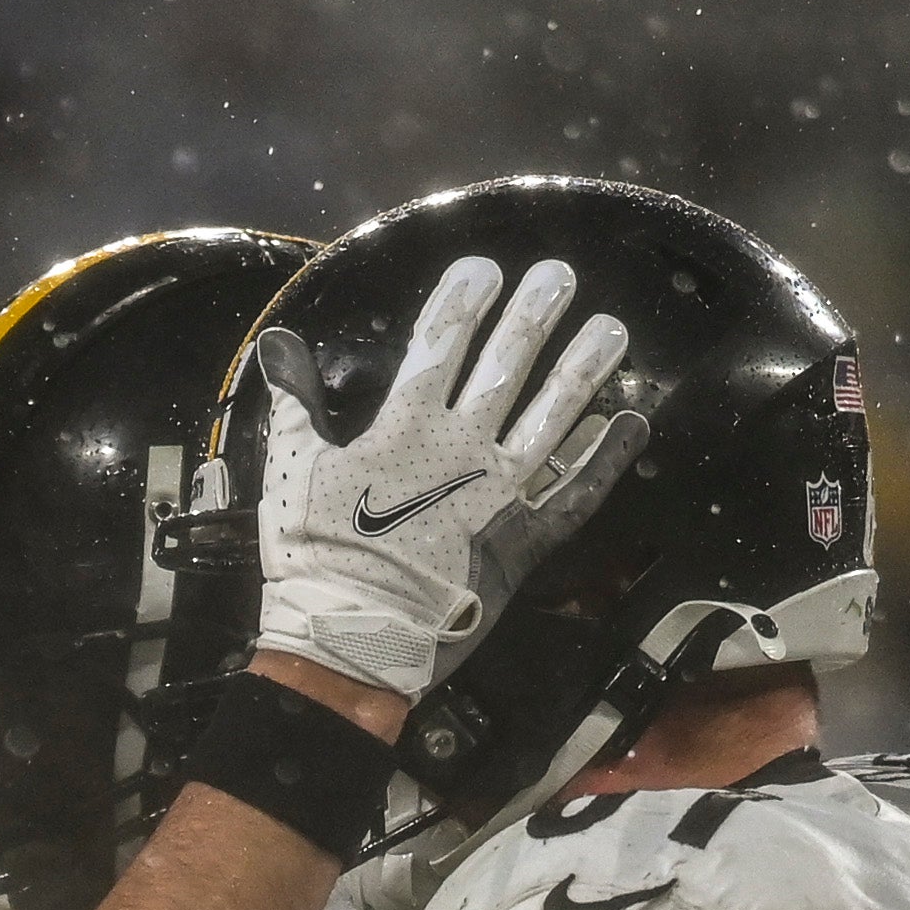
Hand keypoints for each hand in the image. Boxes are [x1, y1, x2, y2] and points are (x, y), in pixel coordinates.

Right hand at [249, 256, 648, 699]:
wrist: (352, 640)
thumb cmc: (316, 556)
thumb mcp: (292, 469)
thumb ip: (295, 401)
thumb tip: (278, 343)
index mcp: (403, 428)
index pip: (440, 345)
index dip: (463, 302)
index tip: (483, 268)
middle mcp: (461, 448)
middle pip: (507, 366)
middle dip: (534, 315)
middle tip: (560, 275)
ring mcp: (500, 494)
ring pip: (553, 417)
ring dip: (583, 369)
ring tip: (611, 329)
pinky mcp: (523, 540)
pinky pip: (576, 495)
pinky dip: (606, 460)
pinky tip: (631, 423)